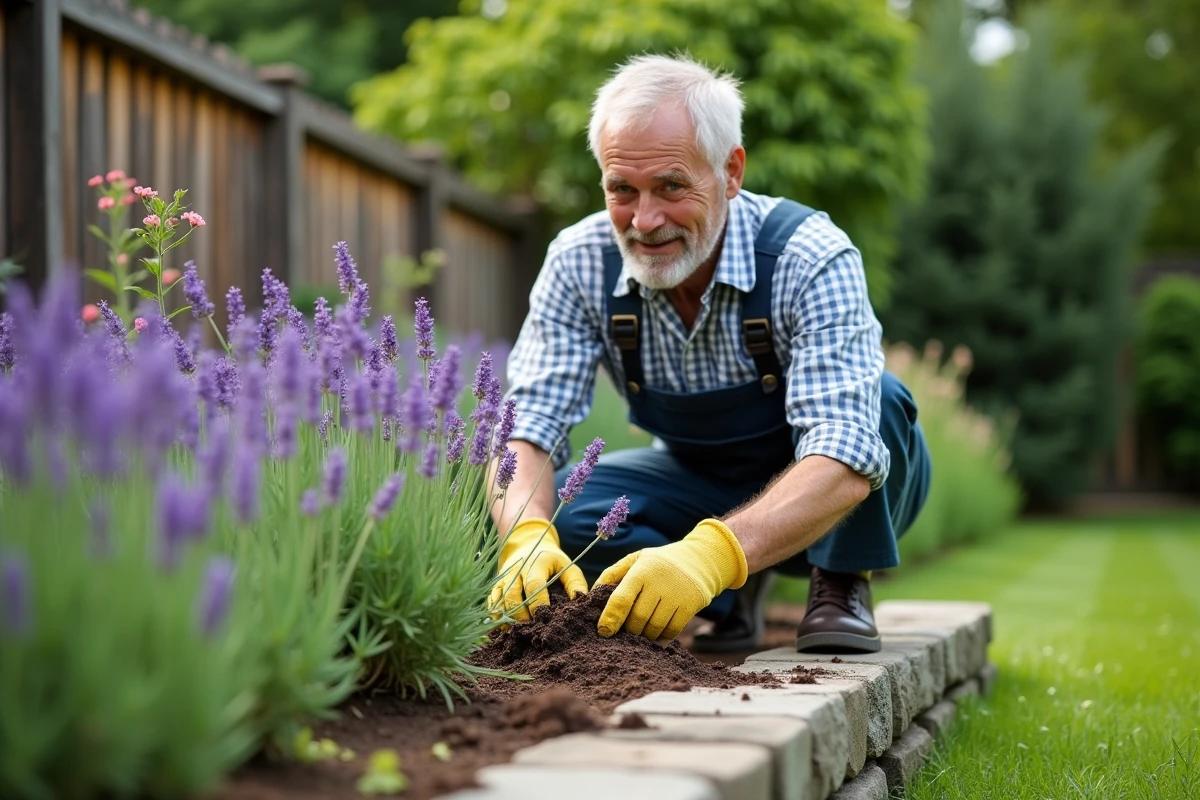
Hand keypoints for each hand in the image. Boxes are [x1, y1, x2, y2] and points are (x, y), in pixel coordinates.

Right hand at [489, 518, 587, 622]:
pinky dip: (496, 617)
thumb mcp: (567, 566)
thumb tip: (580, 600)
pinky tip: (506, 629)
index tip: (544, 619)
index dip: (537, 604)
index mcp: (535, 563)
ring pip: (499, 601)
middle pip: (512, 596)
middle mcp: (516, 570)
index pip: (533, 585)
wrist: (527, 545)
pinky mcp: (496, 585)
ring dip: (507, 619)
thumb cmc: (551, 560)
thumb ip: (575, 582)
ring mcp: (503, 578)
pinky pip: (491, 603)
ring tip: (518, 633)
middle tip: (531, 630)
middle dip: (520, 616)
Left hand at [593, 519, 747, 640]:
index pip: (621, 599)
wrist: (700, 559)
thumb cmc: (659, 562)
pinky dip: (660, 638)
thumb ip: (612, 575)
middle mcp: (659, 582)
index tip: (603, 632)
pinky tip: (656, 634)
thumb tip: (589, 595)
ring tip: (640, 630)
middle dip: (628, 629)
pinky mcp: (691, 606)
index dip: (610, 619)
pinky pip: (670, 632)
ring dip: (643, 635)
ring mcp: (676, 595)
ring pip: (653, 629)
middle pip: (637, 619)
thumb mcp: (635, 560)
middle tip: (626, 629)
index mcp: (641, 570)